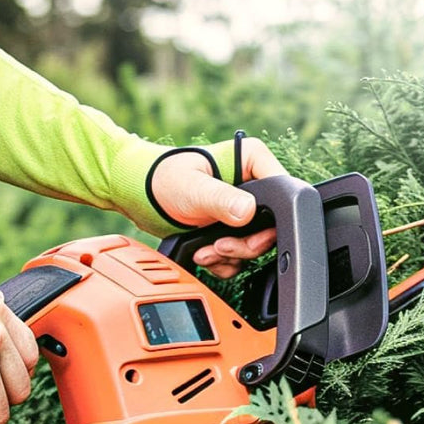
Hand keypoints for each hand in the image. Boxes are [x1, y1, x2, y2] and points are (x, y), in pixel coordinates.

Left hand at [150, 137, 286, 277]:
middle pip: (270, 226)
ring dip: (231, 256)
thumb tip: (246, 211)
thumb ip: (220, 199)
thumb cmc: (163, 177)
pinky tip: (203, 254)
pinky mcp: (230, 228)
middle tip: (221, 246)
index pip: (282, 194)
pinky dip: (223, 261)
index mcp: (252, 162)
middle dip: (245, 245)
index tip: (248, 234)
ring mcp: (241, 209)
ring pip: (255, 245)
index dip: (270, 220)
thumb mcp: (194, 188)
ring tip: (205, 251)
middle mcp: (252, 185)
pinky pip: (239, 254)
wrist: (141, 194)